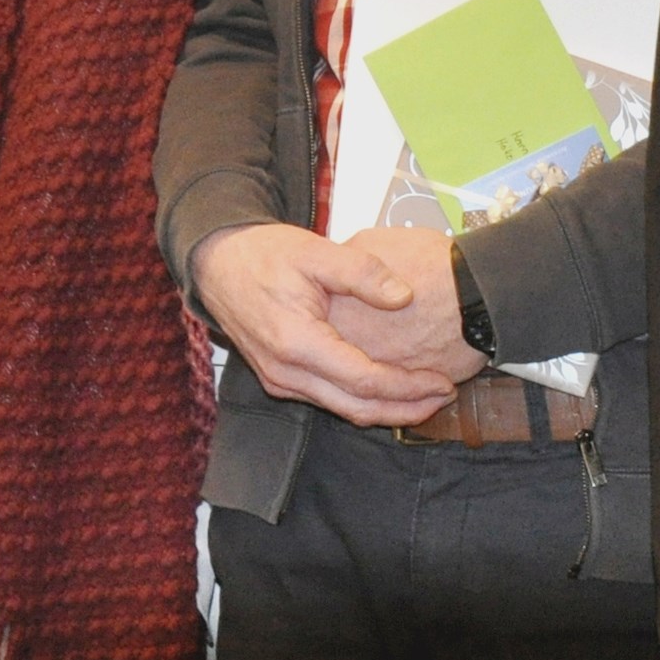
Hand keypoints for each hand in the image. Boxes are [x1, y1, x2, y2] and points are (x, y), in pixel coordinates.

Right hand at [188, 222, 462, 427]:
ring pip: (342, 409)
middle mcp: (286, 373)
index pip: (365, 380)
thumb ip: (362, 273)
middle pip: (357, 408)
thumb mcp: (316, 251)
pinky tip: (387, 386)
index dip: (409, 386)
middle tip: (444, 398)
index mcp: (297, 343)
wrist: (216, 263)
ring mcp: (279, 381)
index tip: (444, 382)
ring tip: (425, 397)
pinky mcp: (280, 379)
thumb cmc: (265, 253)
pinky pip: (328, 399)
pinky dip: (362, 399)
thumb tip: (405, 296)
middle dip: (405, 409)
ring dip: (386, 408)